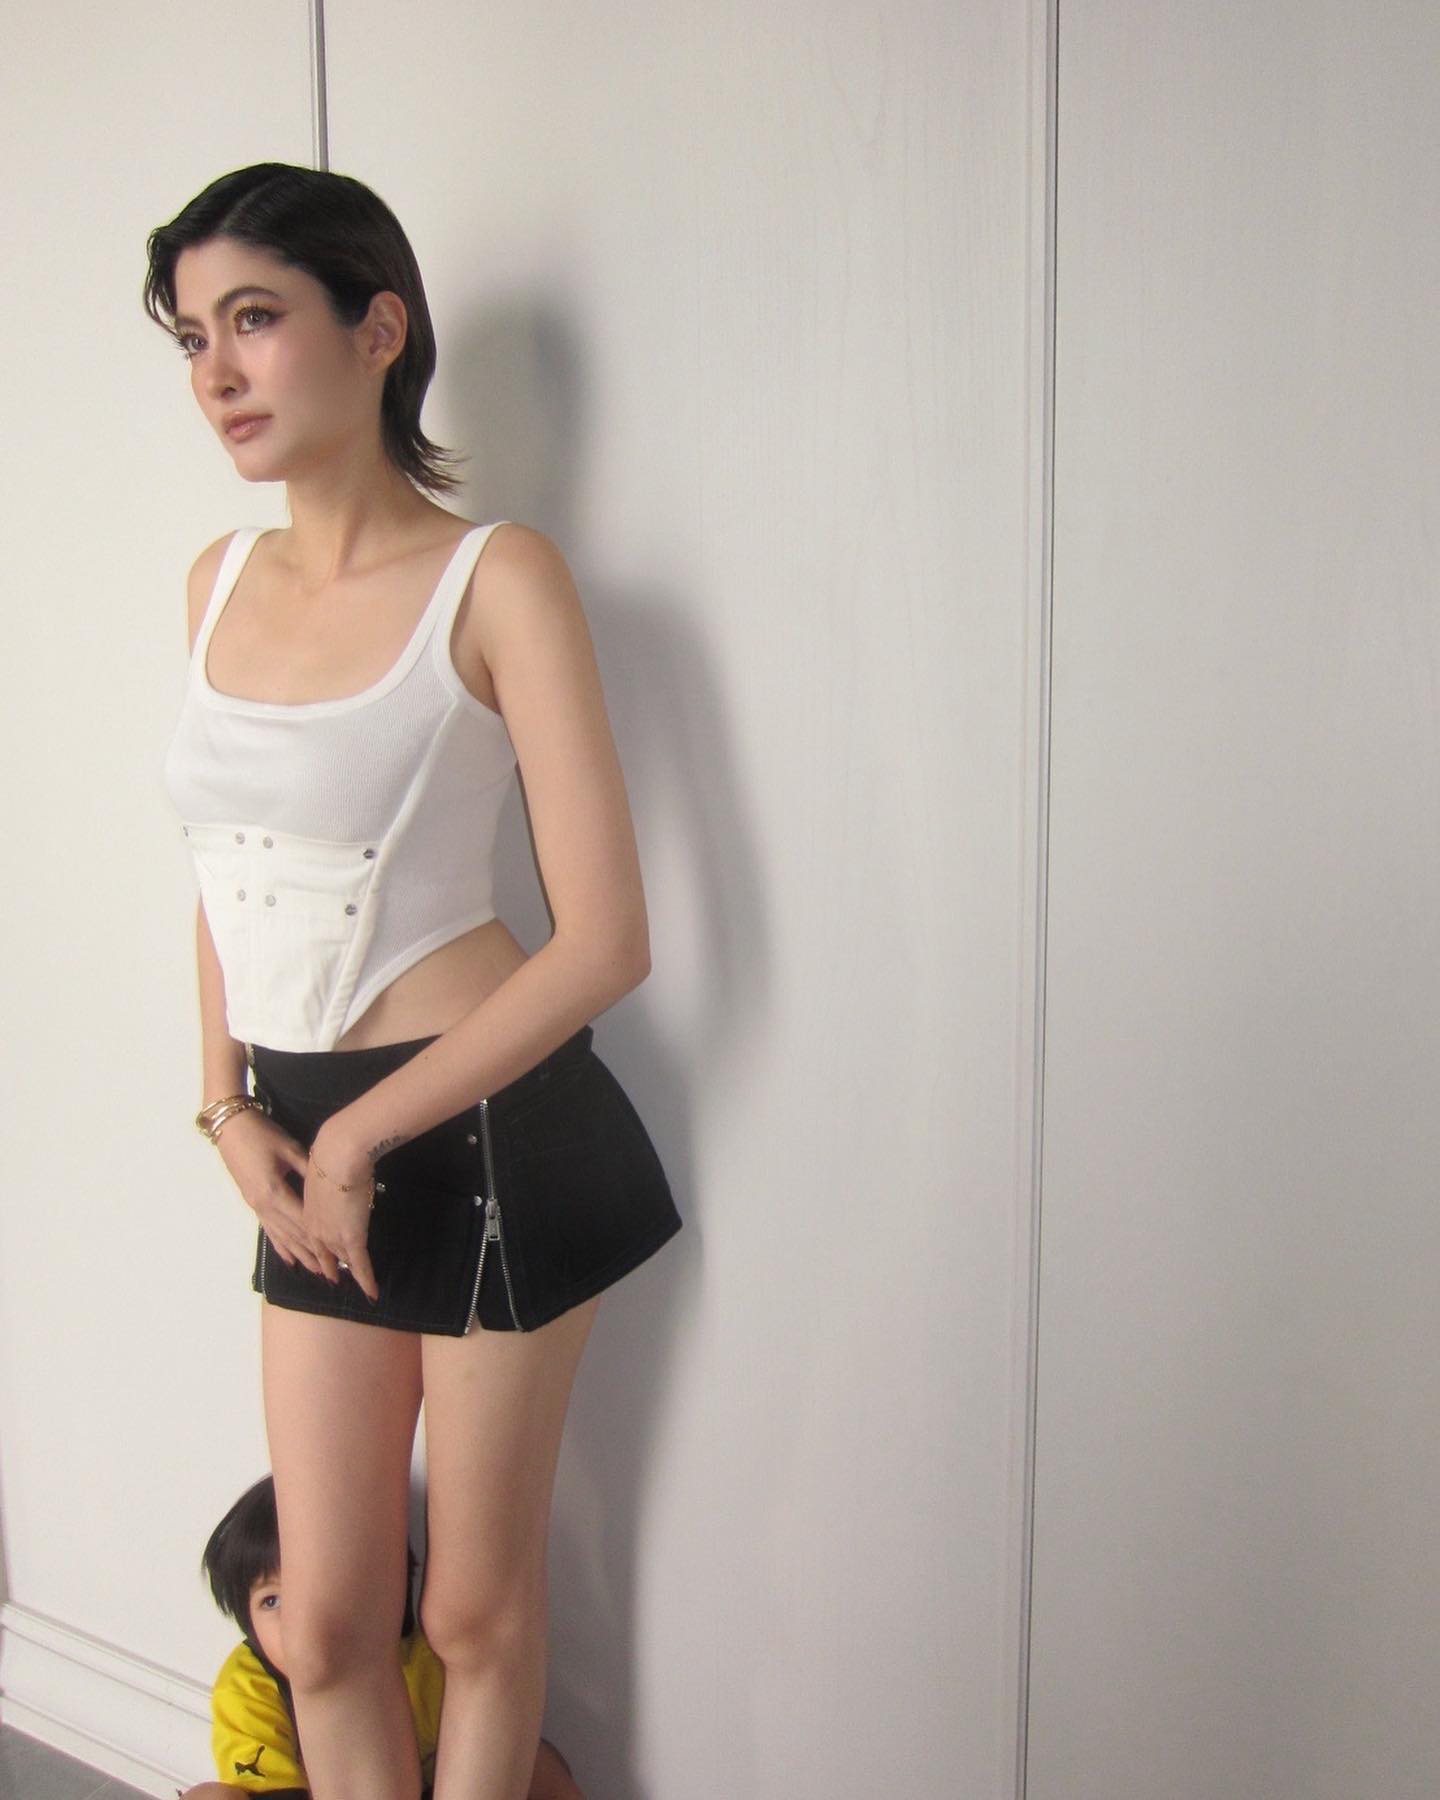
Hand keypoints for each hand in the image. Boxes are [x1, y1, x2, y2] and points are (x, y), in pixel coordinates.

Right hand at [212, 1110, 326, 1278]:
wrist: (230, 1128)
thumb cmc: (262, 1134)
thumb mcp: (290, 1149)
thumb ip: (309, 1170)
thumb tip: (330, 1187)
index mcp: (274, 1192)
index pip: (303, 1220)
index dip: (321, 1238)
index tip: (339, 1251)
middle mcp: (264, 1205)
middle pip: (293, 1234)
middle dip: (313, 1254)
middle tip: (333, 1272)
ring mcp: (256, 1207)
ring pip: (281, 1237)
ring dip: (299, 1254)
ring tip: (316, 1271)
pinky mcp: (252, 1204)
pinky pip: (269, 1230)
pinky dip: (280, 1247)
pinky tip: (289, 1260)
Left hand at [301, 1124, 380, 1301]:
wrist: (338, 1154)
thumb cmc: (332, 1155)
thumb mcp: (324, 1170)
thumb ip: (327, 1179)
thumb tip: (337, 1175)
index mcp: (306, 1210)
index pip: (313, 1235)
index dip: (317, 1248)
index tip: (320, 1257)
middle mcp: (315, 1228)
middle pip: (323, 1252)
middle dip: (328, 1266)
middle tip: (333, 1279)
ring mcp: (333, 1235)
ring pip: (341, 1260)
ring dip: (348, 1272)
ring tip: (354, 1284)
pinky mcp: (351, 1239)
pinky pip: (360, 1265)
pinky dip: (367, 1280)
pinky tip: (372, 1293)